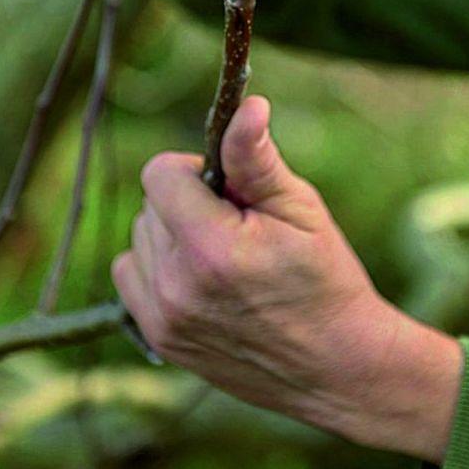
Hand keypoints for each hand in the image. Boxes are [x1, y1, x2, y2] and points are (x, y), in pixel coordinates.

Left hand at [112, 97, 463, 462]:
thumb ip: (257, 158)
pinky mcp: (159, 339)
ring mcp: (163, 318)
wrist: (335, 364)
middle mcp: (175, 285)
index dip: (194, 167)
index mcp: (211, 246)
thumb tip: (247, 104)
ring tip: (226, 256)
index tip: (231, 187)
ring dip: (173, 235)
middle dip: (190, 203)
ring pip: (140, 240)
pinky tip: (203, 280)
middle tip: (242, 227)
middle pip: (151, 206)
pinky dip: (160, 269)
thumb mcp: (302, 208)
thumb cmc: (325, 278)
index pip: (160, 174)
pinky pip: (132, 278)